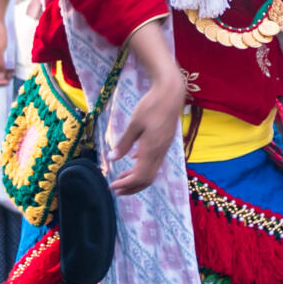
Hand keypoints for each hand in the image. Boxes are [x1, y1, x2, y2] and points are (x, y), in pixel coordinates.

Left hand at [107, 69, 185, 193]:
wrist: (171, 94)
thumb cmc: (152, 105)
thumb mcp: (134, 123)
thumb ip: (124, 142)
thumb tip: (111, 158)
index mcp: (151, 150)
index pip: (139, 176)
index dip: (126, 184)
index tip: (112, 186)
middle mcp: (160, 152)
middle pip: (147, 179)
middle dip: (132, 187)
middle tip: (116, 189)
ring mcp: (164, 148)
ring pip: (152, 171)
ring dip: (137, 178)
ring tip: (122, 178)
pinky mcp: (165, 142)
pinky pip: (154, 161)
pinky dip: (143, 167)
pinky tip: (133, 160)